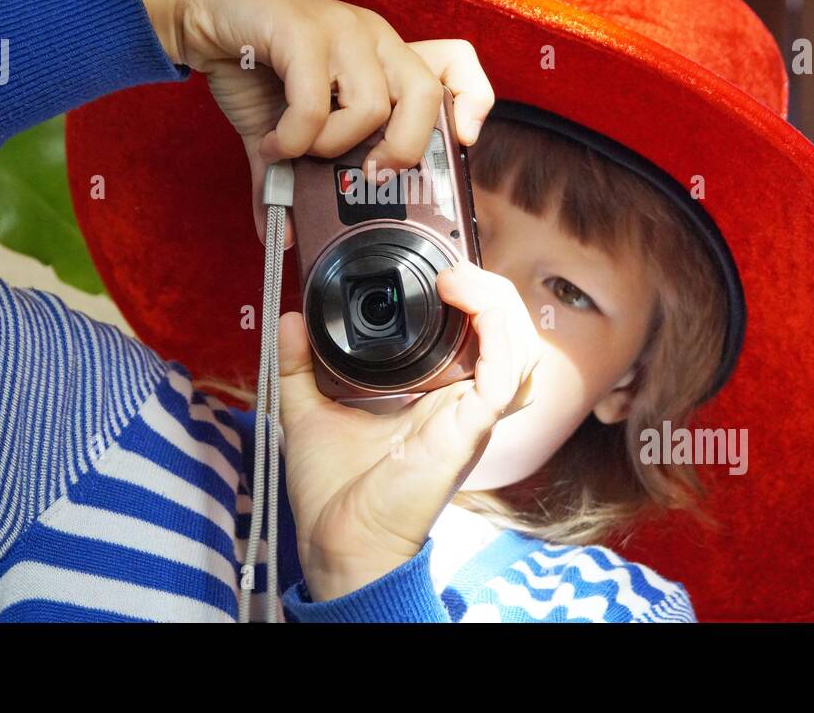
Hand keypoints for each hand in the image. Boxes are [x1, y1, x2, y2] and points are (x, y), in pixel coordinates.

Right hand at [130, 0, 493, 248]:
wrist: (202, 8)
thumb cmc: (253, 61)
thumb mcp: (282, 126)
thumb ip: (290, 179)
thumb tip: (282, 238)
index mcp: (383, 58)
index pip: (458, 63)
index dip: (473, 103)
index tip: (458, 142)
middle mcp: (373, 40)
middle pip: (429, 95)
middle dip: (403, 149)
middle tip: (367, 173)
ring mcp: (342, 32)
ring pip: (372, 106)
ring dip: (331, 146)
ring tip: (296, 150)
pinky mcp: (304, 31)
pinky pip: (315, 104)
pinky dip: (294, 137)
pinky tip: (272, 142)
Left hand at [276, 259, 541, 602]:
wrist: (337, 543)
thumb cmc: (334, 494)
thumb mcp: (308, 409)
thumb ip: (299, 363)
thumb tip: (290, 319)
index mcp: (437, 399)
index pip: (482, 340)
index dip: (475, 298)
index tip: (439, 271)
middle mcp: (462, 405)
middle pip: (513, 337)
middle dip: (492, 292)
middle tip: (450, 271)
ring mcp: (470, 418)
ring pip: (523, 350)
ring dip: (499, 305)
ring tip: (458, 281)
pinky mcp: (467, 430)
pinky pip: (506, 376)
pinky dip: (498, 335)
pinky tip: (469, 307)